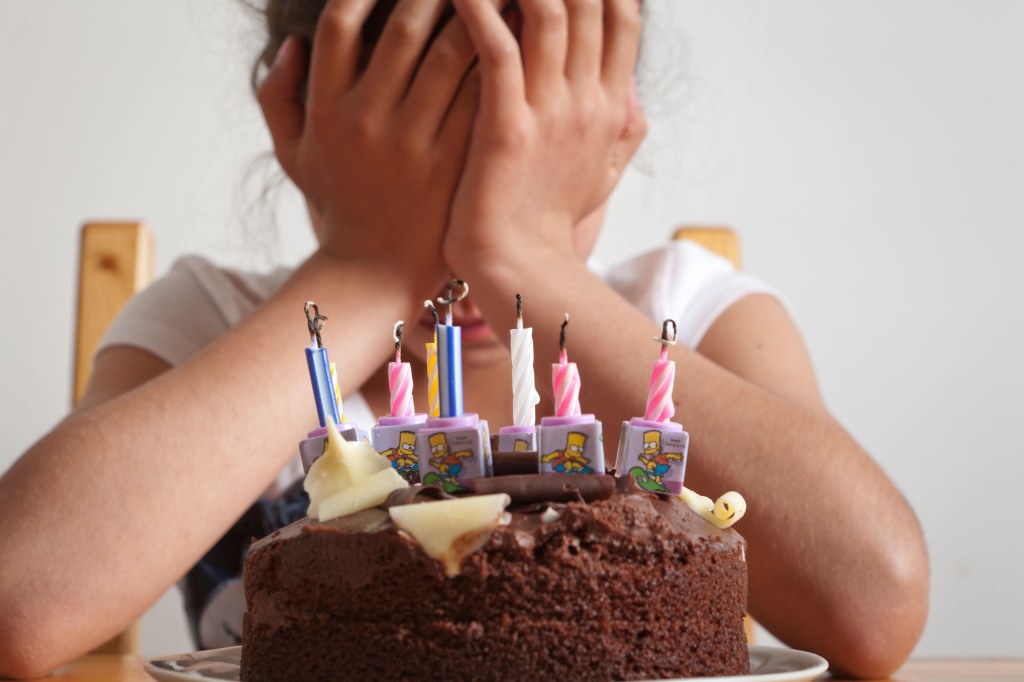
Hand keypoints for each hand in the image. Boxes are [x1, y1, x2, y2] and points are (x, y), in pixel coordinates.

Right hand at [257, 0, 480, 287]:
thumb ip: (279, 98)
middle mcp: (368, 119)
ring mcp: (413, 141)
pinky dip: (501, 60)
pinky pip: (481, 95)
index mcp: (327, 109)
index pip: (340, 23)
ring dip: (480, 10)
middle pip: (405, 26)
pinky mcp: (453, 162)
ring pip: (452, 52)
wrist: (378, 272)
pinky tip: (518, 36)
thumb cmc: (340, 205)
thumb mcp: (293, 156)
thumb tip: (290, 43)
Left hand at [444, 0, 646, 272]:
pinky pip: (496, 49)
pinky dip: (477, 8)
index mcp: (607, 108)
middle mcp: (586, 101)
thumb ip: (622, 129)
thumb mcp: (601, 173)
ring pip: (549, 12)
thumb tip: (633, 91)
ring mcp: (549, 114)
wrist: (521, 271)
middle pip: (589, 3)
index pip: (621, 19)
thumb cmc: (550, 222)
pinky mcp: (506, 128)